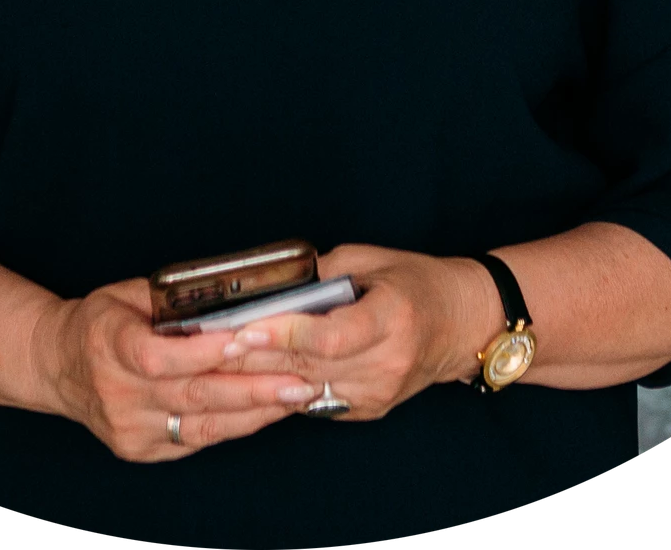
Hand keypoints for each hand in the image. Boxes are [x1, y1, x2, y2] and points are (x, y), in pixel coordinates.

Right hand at [32, 275, 322, 460]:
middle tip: (299, 377)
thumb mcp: (126, 295)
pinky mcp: (140, 449)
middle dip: (253, 387)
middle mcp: (117, 392)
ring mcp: (128, 427)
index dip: (205, 352)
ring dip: (255, 411)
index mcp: (108, 343)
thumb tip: (235, 296)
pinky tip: (266, 411)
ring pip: (201, 424)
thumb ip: (173, 300)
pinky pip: (195, 440)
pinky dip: (235, 426)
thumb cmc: (100, 321)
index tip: (247, 339)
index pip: (159, 356)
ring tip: (296, 395)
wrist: (58, 366)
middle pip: (192, 395)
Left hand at [215, 243, 497, 420]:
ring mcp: (378, 394)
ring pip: (305, 390)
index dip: (283, 334)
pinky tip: (248, 378)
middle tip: (205, 347)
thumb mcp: (373, 260)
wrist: (464, 324)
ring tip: (213, 364)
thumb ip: (324, 272)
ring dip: (258, 378)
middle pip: (307, 366)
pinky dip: (282, 389)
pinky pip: (315, 401)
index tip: (243, 328)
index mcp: (392, 318)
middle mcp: (386, 363)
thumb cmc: (417, 281)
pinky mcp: (369, 410)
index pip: (330, 337)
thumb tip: (273, 282)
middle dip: (253, 358)